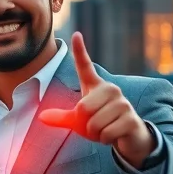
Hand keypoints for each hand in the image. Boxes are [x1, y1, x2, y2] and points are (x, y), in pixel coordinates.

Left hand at [38, 32, 154, 167]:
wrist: (128, 137)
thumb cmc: (101, 124)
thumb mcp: (79, 121)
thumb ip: (62, 118)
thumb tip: (41, 118)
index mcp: (96, 86)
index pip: (85, 66)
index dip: (80, 51)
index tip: (75, 34)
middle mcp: (110, 89)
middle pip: (82, 109)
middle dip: (84, 125)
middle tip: (95, 126)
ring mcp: (123, 103)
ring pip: (94, 123)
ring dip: (95, 134)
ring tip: (105, 129)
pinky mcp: (131, 118)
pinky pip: (106, 133)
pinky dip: (105, 139)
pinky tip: (115, 135)